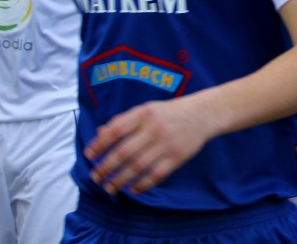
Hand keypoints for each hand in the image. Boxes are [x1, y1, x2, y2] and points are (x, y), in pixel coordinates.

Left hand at [85, 97, 214, 195]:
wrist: (203, 113)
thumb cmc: (170, 112)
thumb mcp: (147, 109)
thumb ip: (124, 120)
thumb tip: (100, 133)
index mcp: (144, 114)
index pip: (116, 130)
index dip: (100, 144)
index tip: (89, 156)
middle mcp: (154, 128)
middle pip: (124, 152)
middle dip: (106, 167)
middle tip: (96, 177)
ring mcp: (166, 144)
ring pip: (138, 166)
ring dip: (120, 180)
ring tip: (110, 188)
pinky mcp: (178, 157)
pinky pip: (156, 175)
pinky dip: (143, 185)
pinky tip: (134, 189)